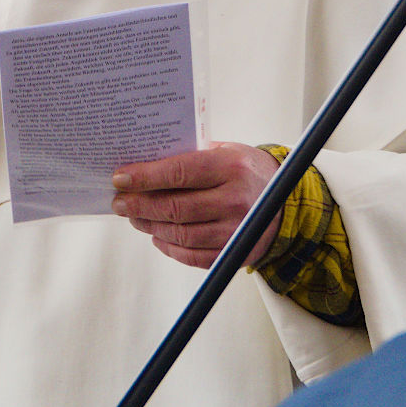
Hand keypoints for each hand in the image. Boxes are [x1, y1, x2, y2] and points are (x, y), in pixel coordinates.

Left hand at [111, 142, 281, 268]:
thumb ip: (190, 155)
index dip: (145, 177)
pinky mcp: (235, 253)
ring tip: (134, 217)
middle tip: (120, 202)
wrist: (285, 198)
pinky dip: (170, 248)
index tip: (120, 178)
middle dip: (140, 205)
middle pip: (176, 207)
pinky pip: (194, 256)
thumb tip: (143, 163)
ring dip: (150, 226)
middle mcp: (236, 199)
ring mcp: (236, 230)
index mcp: (231, 167)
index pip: (179, 172)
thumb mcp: (224, 150)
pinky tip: (156, 236)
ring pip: (181, 234)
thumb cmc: (245, 169)